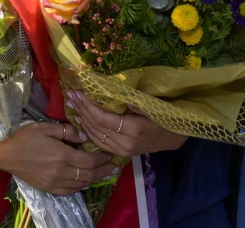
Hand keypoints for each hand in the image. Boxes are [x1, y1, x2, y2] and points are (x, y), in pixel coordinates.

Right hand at [0, 122, 117, 195]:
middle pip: (88, 174)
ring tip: (104, 176)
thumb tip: (84, 136)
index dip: (101, 158)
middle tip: (114, 168)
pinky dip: (79, 188)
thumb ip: (67, 131)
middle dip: (103, 171)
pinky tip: (84, 183)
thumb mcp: (45, 127)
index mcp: (62, 155)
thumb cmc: (24, 137)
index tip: (109, 155)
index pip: (89, 160)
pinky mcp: (47, 188)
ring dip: (94, 180)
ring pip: (80, 184)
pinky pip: (68, 191)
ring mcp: (54, 182)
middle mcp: (60, 172)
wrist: (5, 154)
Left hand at [68, 92, 186, 157]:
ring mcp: (122, 150)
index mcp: (132, 129)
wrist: (174, 137)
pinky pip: (100, 143)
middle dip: (81, 110)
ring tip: (72, 105)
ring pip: (95, 136)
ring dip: (82, 120)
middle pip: (96, 127)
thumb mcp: (152, 106)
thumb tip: (115, 93)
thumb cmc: (165, 117)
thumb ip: (134, 102)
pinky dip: (88, 131)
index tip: (78, 92)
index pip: (102, 118)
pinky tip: (81, 121)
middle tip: (70, 95)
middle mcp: (124, 143)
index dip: (88, 106)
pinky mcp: (121, 152)